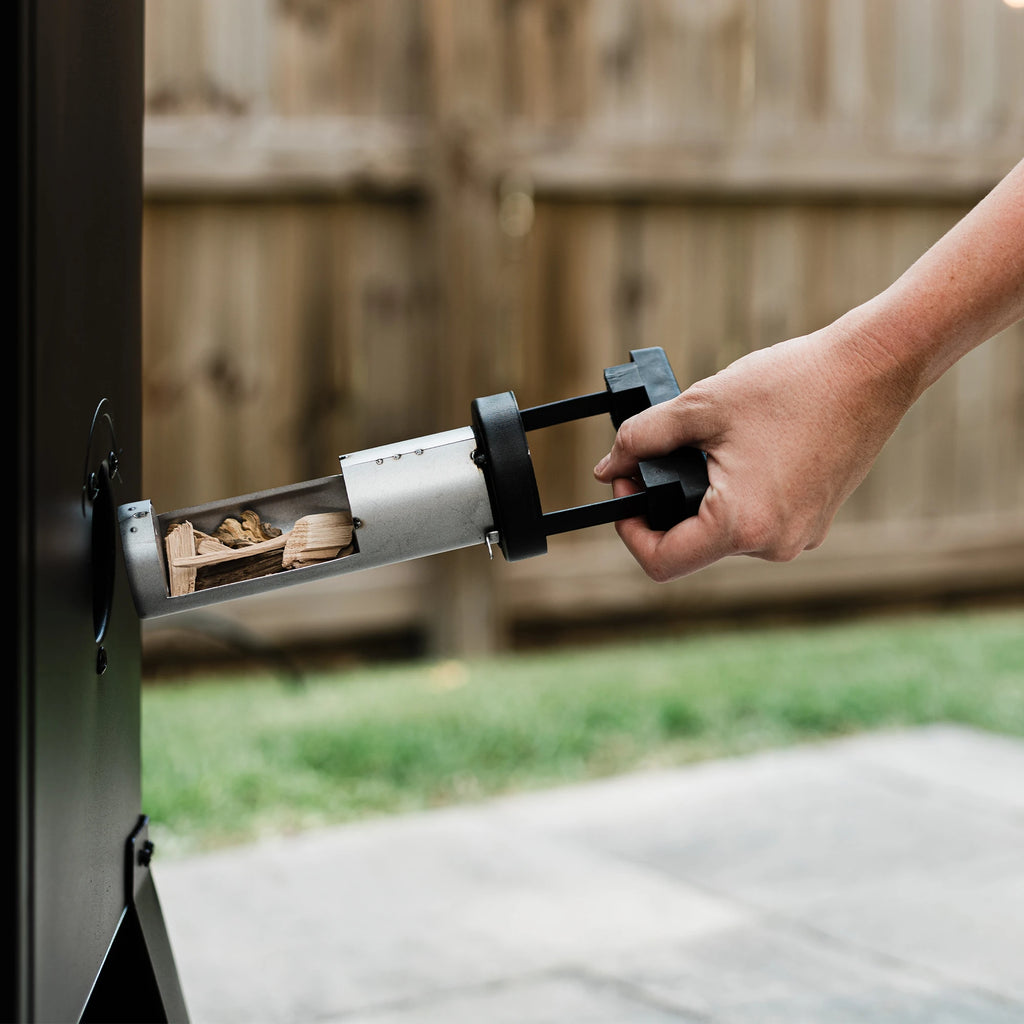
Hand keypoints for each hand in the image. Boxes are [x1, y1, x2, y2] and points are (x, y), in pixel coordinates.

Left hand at [593, 318, 917, 580]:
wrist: (873, 368)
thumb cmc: (791, 384)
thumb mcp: (700, 406)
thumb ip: (643, 439)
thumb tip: (609, 466)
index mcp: (741, 525)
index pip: (661, 562)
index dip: (629, 530)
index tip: (625, 487)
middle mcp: (774, 545)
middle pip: (693, 546)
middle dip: (665, 505)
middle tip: (655, 455)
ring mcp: (800, 537)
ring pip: (724, 533)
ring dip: (701, 498)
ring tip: (705, 447)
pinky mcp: (815, 521)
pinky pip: (757, 521)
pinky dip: (736, 495)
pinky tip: (742, 452)